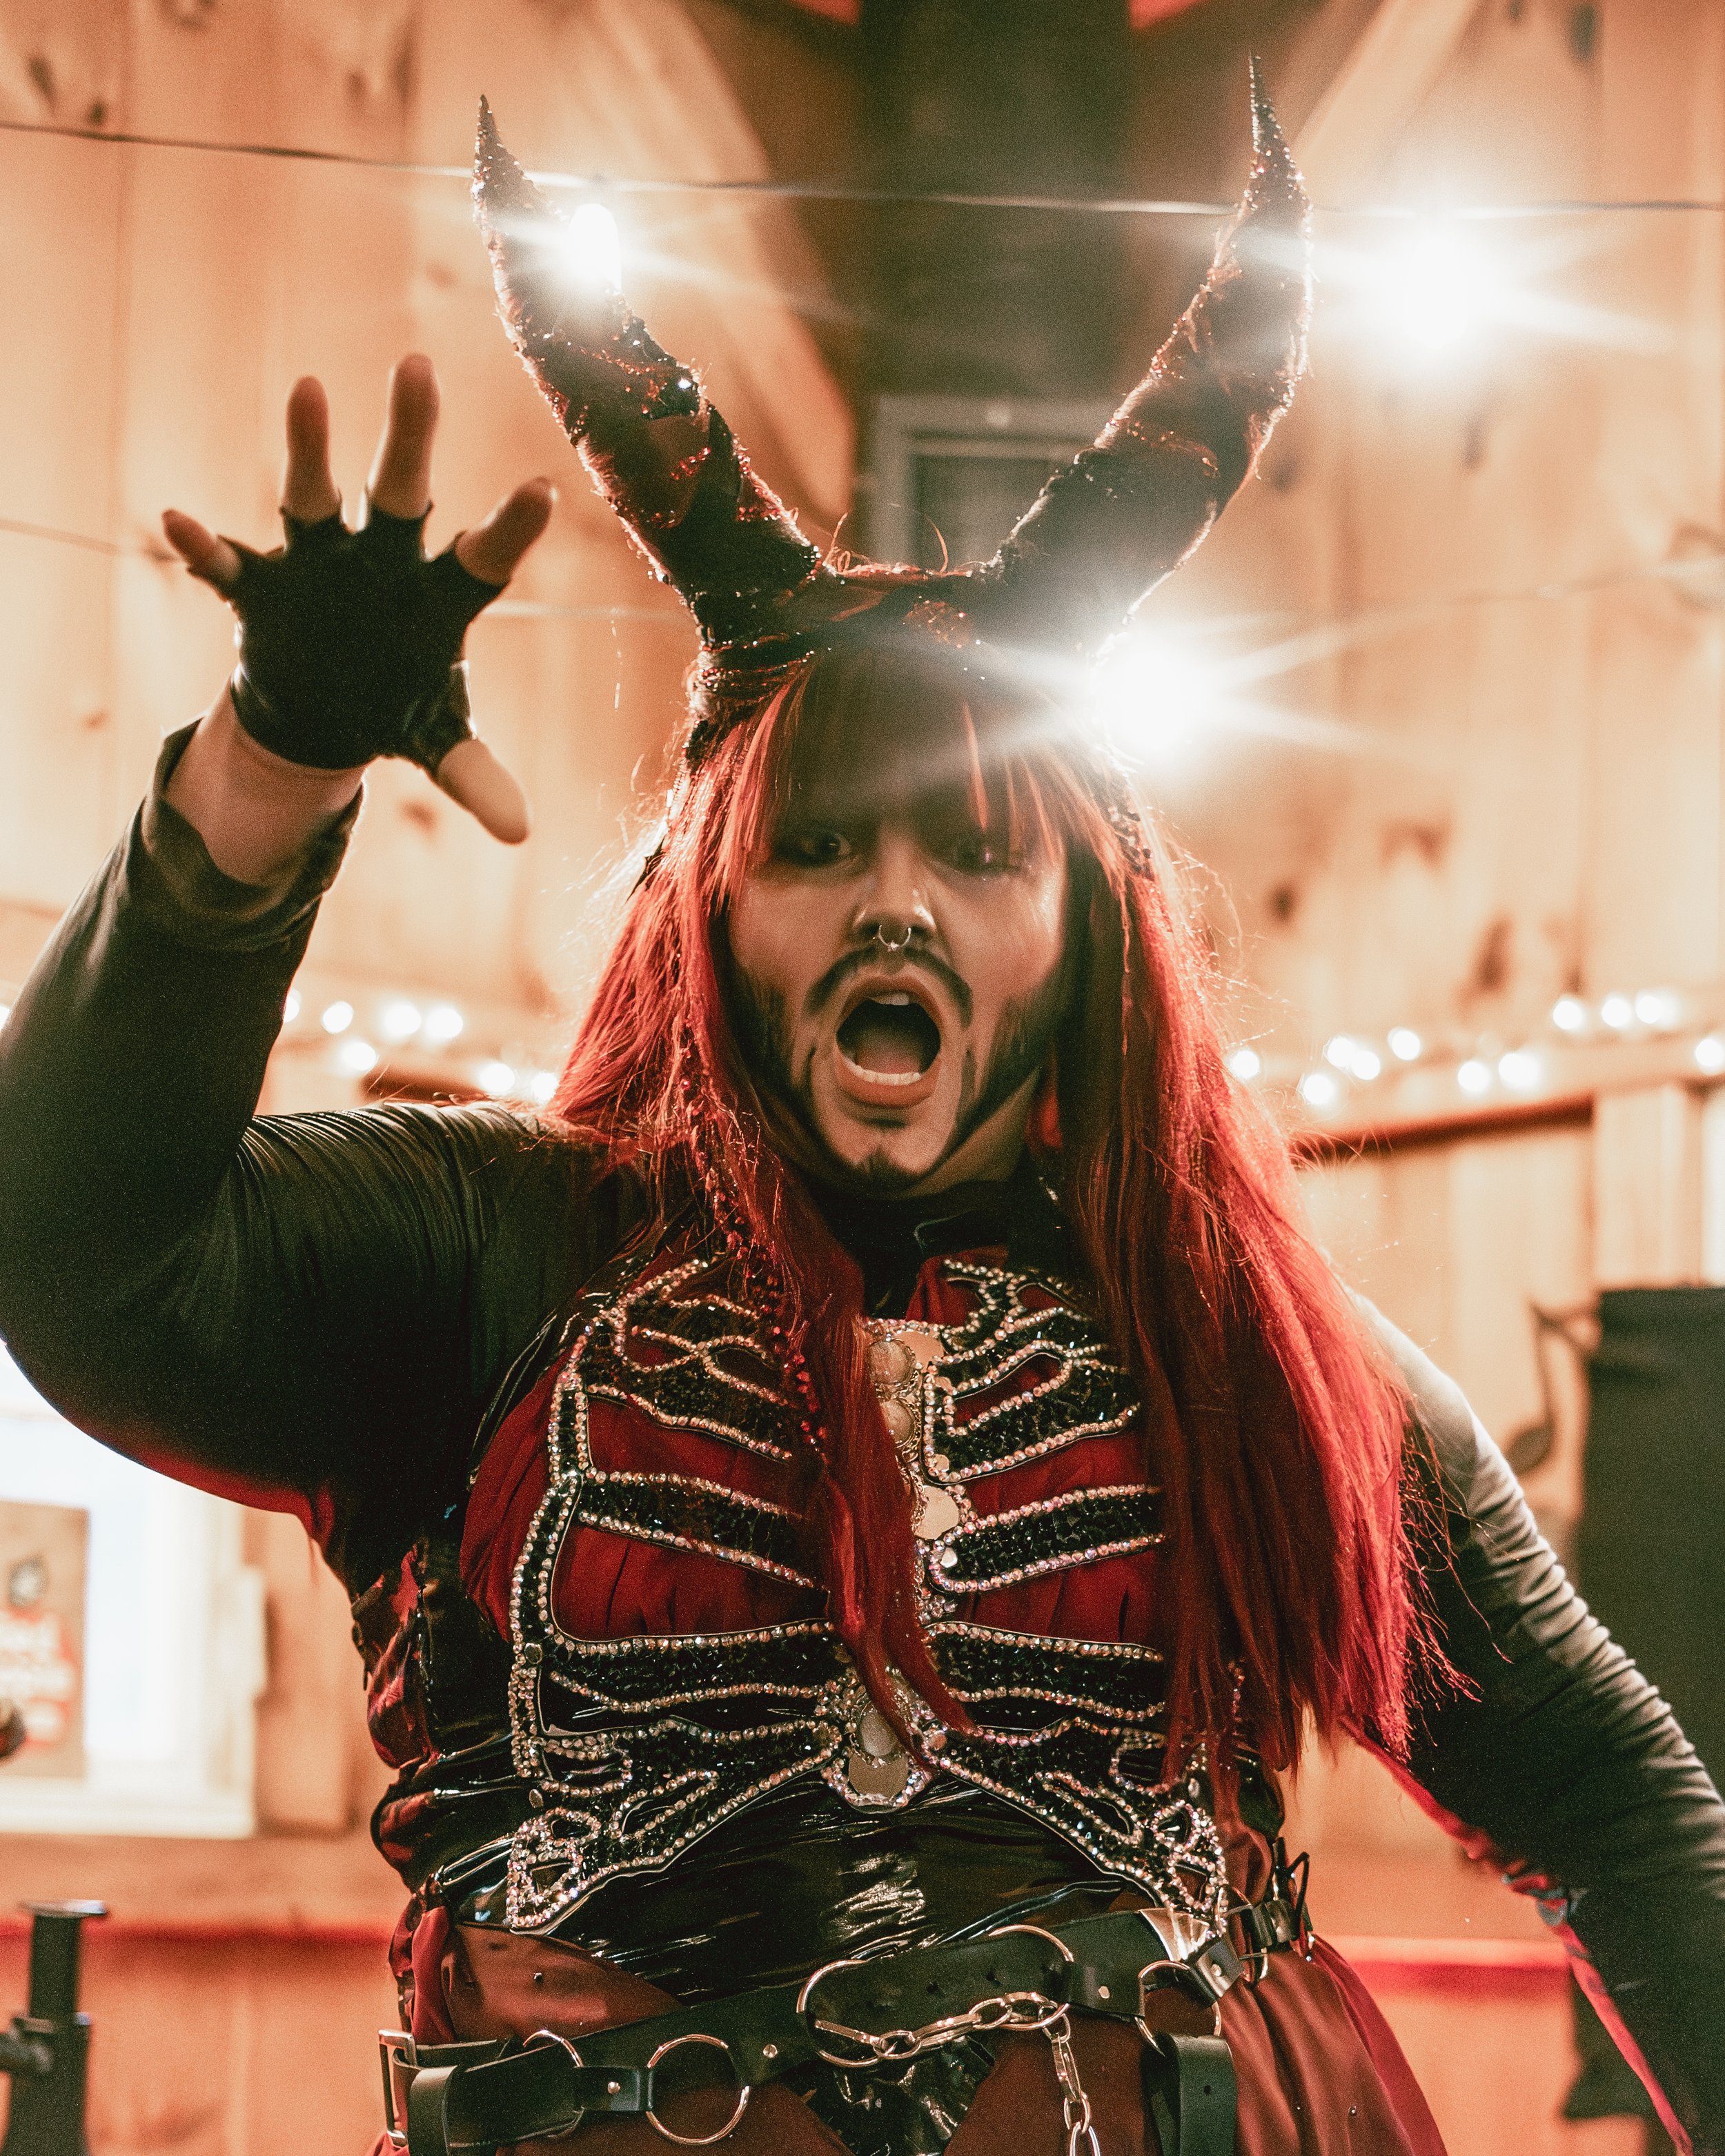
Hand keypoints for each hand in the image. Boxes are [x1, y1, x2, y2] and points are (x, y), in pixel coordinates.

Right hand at [162, 355, 553, 843]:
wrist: (326, 711)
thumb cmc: (397, 708)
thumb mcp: (439, 745)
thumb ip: (478, 778)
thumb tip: (520, 832)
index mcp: (438, 594)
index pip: (485, 554)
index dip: (511, 526)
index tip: (543, 489)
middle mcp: (381, 562)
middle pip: (400, 489)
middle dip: (409, 432)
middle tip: (417, 365)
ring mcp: (319, 564)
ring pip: (311, 495)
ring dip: (307, 448)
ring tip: (308, 387)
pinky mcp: (263, 585)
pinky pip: (229, 562)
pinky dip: (204, 545)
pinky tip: (177, 522)